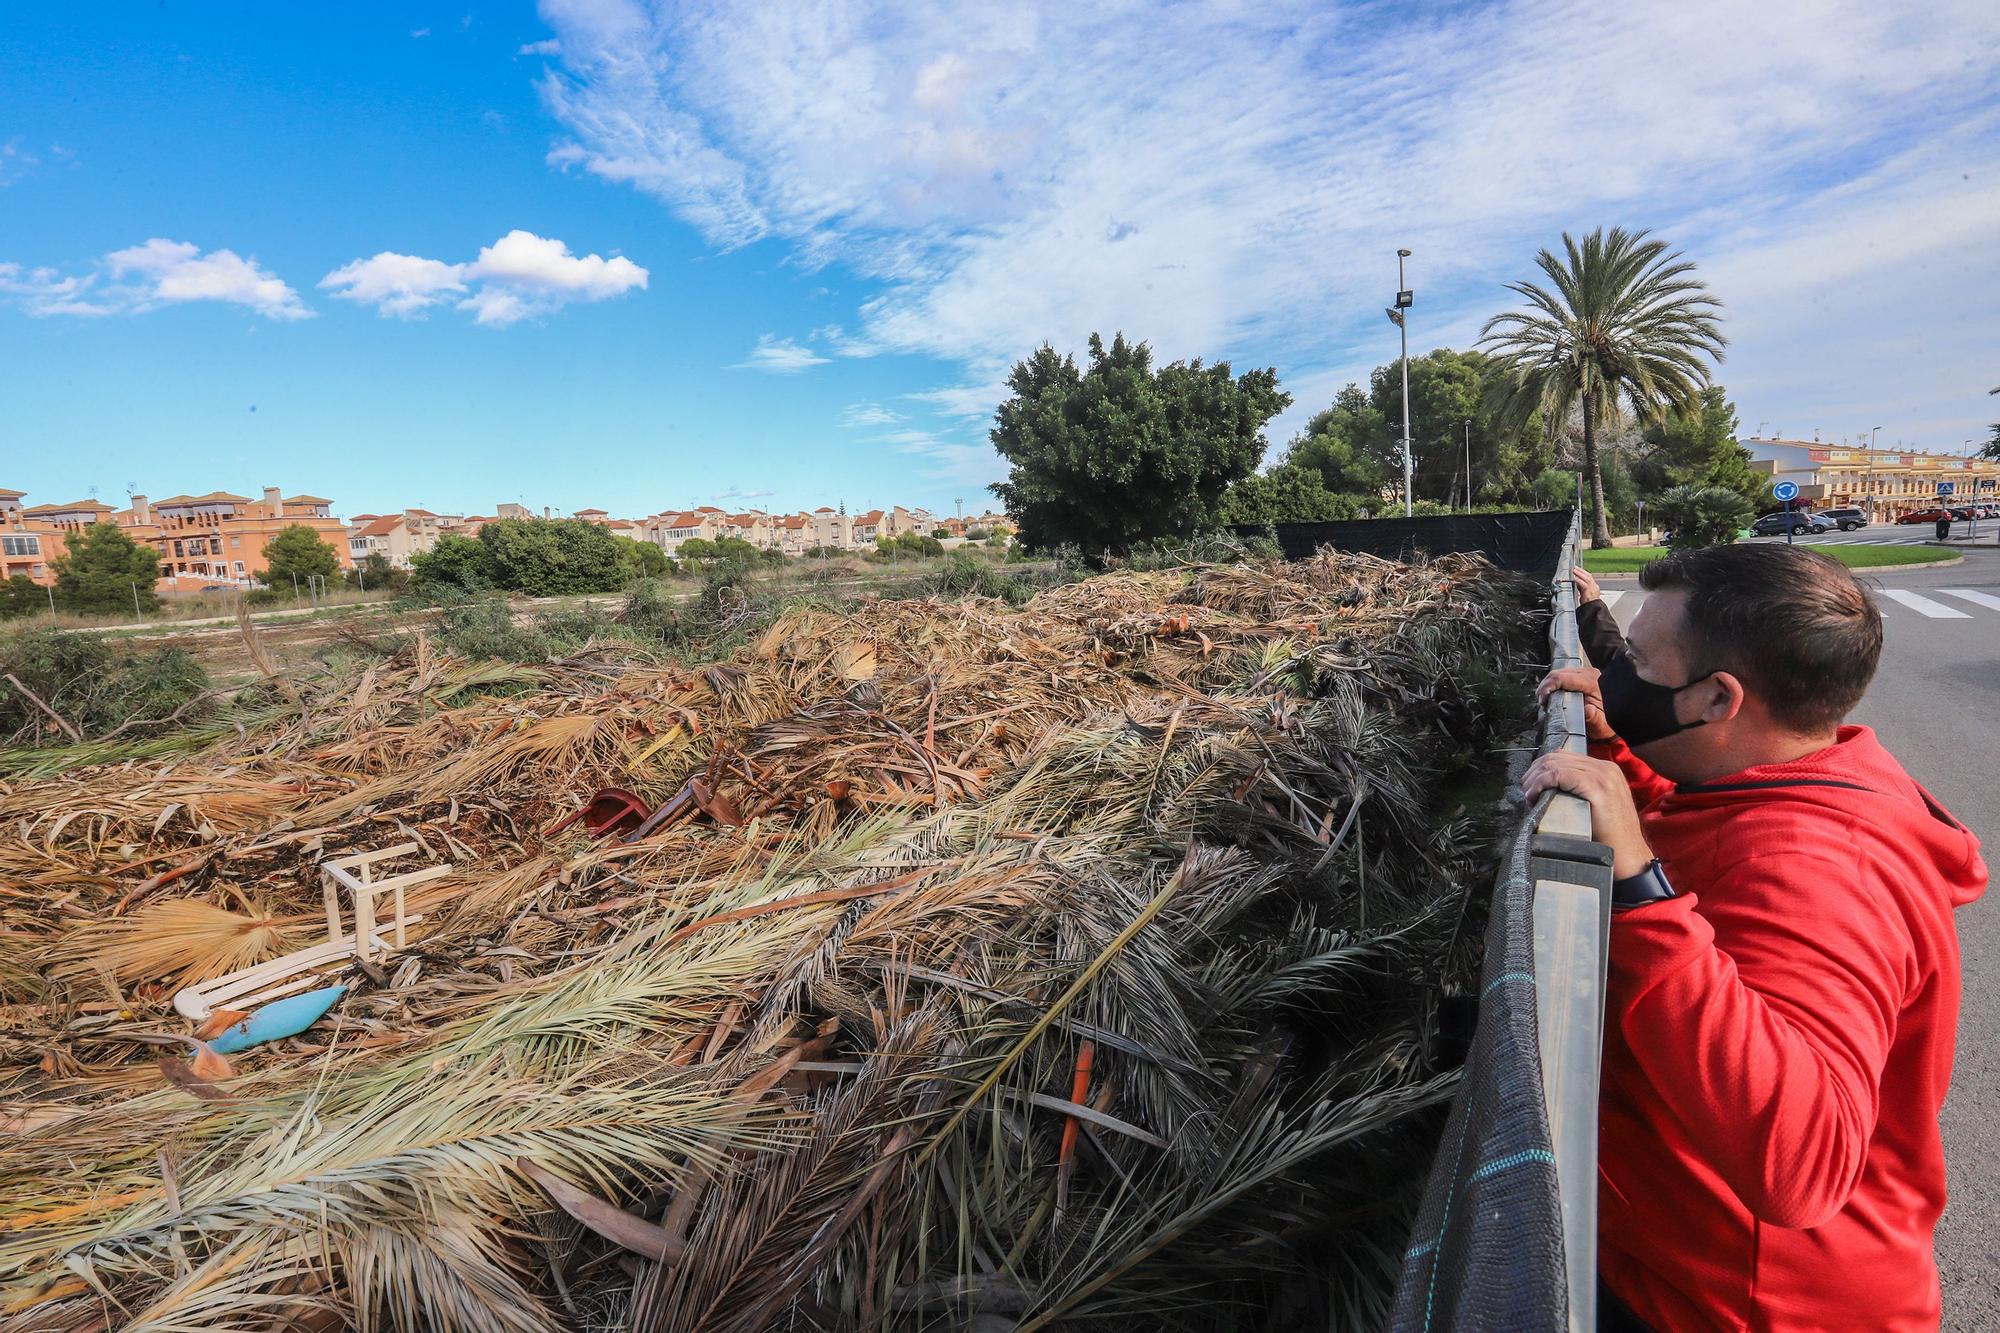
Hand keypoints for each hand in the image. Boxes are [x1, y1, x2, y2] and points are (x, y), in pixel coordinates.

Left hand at [1521, 751, 1653, 877]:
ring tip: (1528, 796)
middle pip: (1556, 757)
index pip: (1564, 756)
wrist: (1630, 855)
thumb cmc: (1610, 837)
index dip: (1541, 768)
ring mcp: (1603, 776)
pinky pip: (1558, 775)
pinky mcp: (1597, 787)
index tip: (1530, 786)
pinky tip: (1534, 797)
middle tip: (1525, 791)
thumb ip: (1579, 791)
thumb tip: (1548, 788)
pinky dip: (1541, 784)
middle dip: (1534, 772)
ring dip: (1534, 779)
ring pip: (1554, 764)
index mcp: (1605, 769)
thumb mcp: (1596, 806)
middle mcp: (1605, 768)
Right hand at [1537, 666, 1613, 741]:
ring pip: (1559, 672)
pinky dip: (1554, 684)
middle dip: (1545, 687)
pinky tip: (1552, 695)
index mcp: (1592, 683)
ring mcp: (1586, 673)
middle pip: (1558, 673)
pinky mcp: (1583, 676)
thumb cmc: (1607, 724)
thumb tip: (1588, 710)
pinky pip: (1564, 675)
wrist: (1617, 720)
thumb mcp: (1601, 725)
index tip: (1543, 700)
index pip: (1562, 678)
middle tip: (1542, 702)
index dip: (1548, 687)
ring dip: (1548, 685)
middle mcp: (1589, 674)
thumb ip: (1594, 718)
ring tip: (1545, 700)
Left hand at [1572, 567, 1601, 604]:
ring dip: (1579, 573)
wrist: (1593, 610)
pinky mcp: (1589, 591)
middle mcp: (1594, 586)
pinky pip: (1583, 583)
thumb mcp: (1585, 594)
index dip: (1583, 573)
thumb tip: (1576, 583)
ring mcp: (1593, 588)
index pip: (1589, 578)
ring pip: (1586, 578)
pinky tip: (1574, 577)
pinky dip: (1578, 579)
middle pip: (1588, 576)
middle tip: (1575, 567)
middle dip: (1581, 571)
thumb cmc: (1589, 605)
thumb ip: (1582, 588)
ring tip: (1574, 570)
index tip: (1578, 570)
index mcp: (1594, 587)